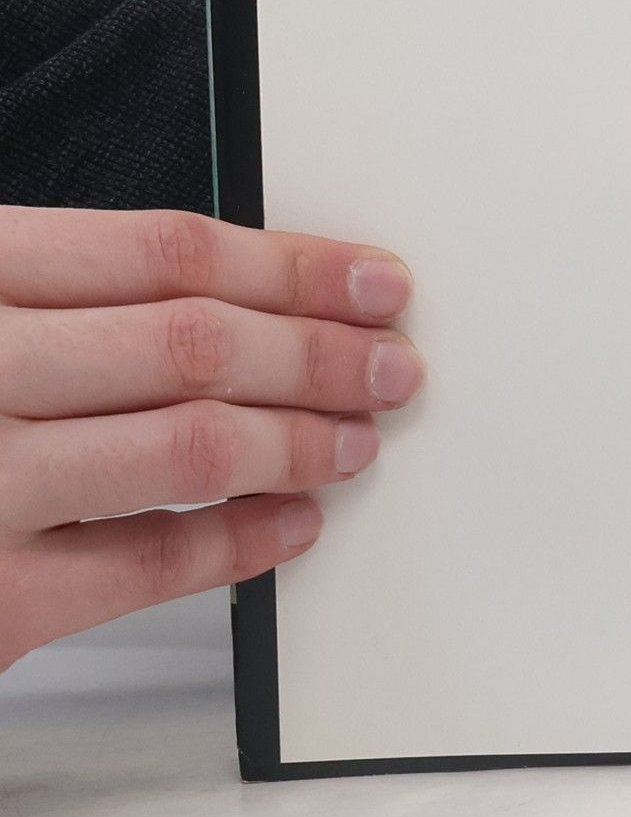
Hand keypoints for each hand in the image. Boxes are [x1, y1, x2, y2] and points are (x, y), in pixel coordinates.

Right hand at [0, 208, 422, 671]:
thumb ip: (48, 294)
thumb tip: (233, 293)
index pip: (166, 252)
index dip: (293, 264)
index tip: (375, 278)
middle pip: (196, 342)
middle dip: (322, 353)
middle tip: (395, 364)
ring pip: (193, 445)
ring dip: (303, 439)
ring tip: (358, 438)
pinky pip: (149, 565)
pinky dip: (242, 542)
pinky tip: (294, 524)